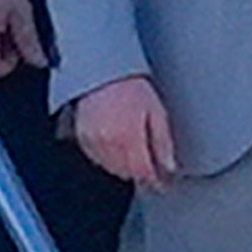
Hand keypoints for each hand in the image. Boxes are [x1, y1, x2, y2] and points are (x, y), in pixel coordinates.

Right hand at [71, 75, 177, 190]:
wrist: (103, 69)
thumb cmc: (130, 85)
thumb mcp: (156, 111)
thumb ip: (163, 142)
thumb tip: (169, 166)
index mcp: (129, 137)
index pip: (143, 172)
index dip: (154, 180)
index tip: (161, 182)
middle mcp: (108, 143)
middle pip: (127, 173)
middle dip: (140, 172)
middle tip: (150, 167)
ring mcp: (93, 141)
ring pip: (111, 169)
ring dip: (124, 167)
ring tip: (133, 154)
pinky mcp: (82, 137)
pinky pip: (96, 159)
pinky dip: (108, 159)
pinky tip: (116, 147)